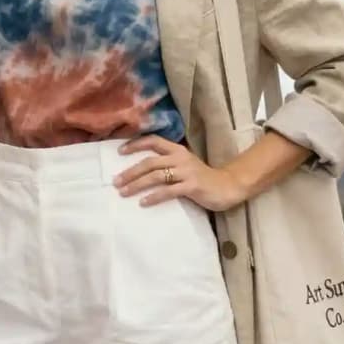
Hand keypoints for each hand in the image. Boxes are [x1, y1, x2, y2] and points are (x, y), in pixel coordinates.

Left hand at [113, 135, 247, 210]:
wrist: (228, 186)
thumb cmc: (202, 178)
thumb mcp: (185, 165)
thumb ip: (168, 163)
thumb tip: (141, 169)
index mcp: (178, 150)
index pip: (153, 141)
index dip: (135, 144)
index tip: (119, 152)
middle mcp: (180, 158)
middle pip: (150, 162)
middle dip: (130, 172)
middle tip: (115, 181)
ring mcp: (187, 172)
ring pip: (156, 176)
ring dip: (137, 184)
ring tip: (123, 192)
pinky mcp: (192, 186)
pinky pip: (168, 191)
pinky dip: (153, 197)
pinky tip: (143, 203)